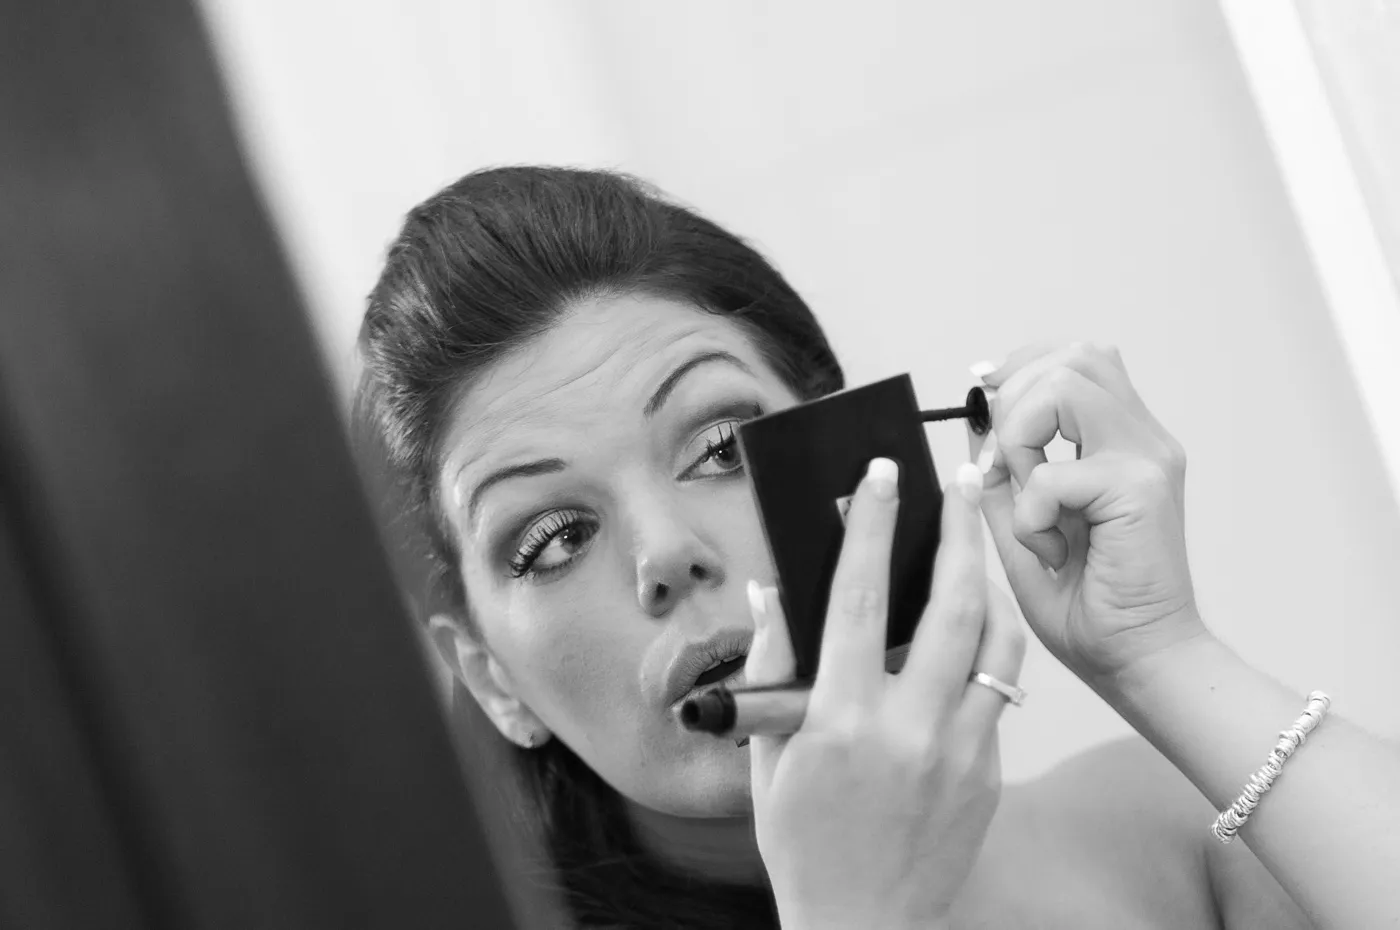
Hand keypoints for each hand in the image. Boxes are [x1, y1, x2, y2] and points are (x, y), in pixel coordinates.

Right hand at [744, 458, 1025, 929]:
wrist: (865, 926)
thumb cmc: (804, 845)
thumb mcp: (767, 758)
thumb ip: (770, 669)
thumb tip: (772, 592)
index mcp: (841, 719)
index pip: (862, 598)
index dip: (873, 527)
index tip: (882, 477)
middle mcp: (909, 729)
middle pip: (950, 605)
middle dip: (959, 532)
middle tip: (961, 483)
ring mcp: (959, 752)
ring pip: (996, 642)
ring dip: (990, 581)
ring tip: (980, 544)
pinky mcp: (989, 773)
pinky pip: (999, 690)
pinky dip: (989, 646)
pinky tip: (973, 626)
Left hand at [971, 342, 1207, 684]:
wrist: (1137, 662)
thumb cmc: (1090, 606)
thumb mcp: (1029, 525)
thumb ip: (1006, 475)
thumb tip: (975, 426)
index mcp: (1123, 440)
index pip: (1078, 358)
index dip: (1022, 365)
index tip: (982, 395)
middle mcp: (1143, 439)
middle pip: (1075, 355)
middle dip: (1015, 400)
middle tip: (1007, 468)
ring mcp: (1147, 458)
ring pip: (1064, 386)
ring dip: (1023, 440)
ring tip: (1032, 503)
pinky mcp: (1140, 488)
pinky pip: (1052, 472)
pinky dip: (1031, 512)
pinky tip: (1051, 549)